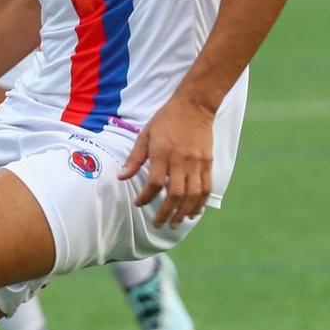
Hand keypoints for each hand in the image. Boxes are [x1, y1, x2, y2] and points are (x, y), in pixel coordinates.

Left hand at [119, 96, 215, 227]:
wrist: (195, 106)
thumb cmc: (166, 120)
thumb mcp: (145, 135)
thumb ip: (134, 158)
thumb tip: (121, 177)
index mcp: (163, 153)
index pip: (154, 183)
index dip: (146, 197)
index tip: (139, 204)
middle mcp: (181, 161)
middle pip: (176, 194)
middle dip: (166, 212)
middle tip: (159, 224)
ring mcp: (197, 163)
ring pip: (193, 195)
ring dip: (184, 212)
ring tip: (175, 223)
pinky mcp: (208, 163)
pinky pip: (205, 188)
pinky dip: (200, 202)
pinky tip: (193, 212)